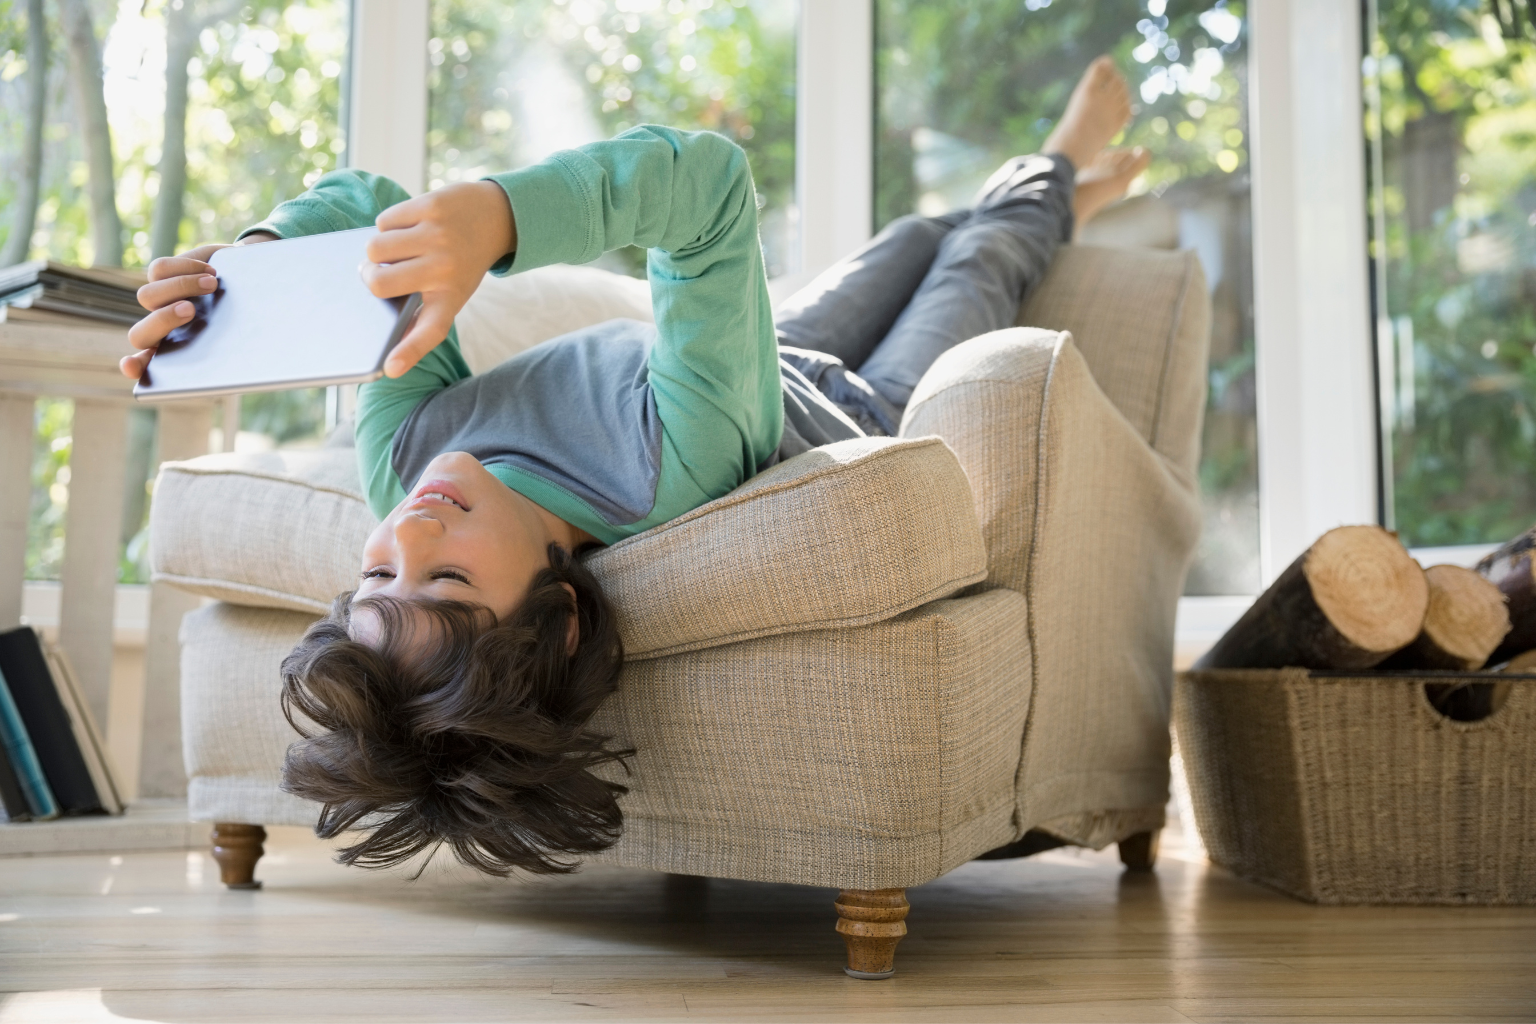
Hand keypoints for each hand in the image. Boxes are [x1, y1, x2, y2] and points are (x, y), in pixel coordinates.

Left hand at [119, 233, 277, 379]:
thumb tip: (251, 355)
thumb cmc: (251, 311)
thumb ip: (238, 344)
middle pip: (139, 334)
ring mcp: (158, 301)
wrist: (253, 276)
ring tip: (213, 284)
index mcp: (178, 353)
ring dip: (180, 287)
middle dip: (162, 321)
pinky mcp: (160, 274)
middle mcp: (163, 329)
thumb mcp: (245, 332)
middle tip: (190, 311)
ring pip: (147, 297)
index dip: (136, 367)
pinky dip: (186, 268)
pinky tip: (211, 271)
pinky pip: (159, 270)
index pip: (148, 367)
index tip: (130, 366)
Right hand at [361, 180, 516, 376]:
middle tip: (380, 270)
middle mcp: (445, 271)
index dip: (408, 352)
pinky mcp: (431, 207)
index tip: (389, 369)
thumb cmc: (460, 262)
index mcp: (450, 299)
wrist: (495, 216)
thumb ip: (418, 308)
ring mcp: (438, 237)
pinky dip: (390, 224)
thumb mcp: (450, 290)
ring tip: (403, 246)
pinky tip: (412, 224)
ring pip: (375, 248)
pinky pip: (384, 221)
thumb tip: (379, 324)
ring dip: (380, 247)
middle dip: (370, 274)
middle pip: (377, 282)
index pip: (429, 332)